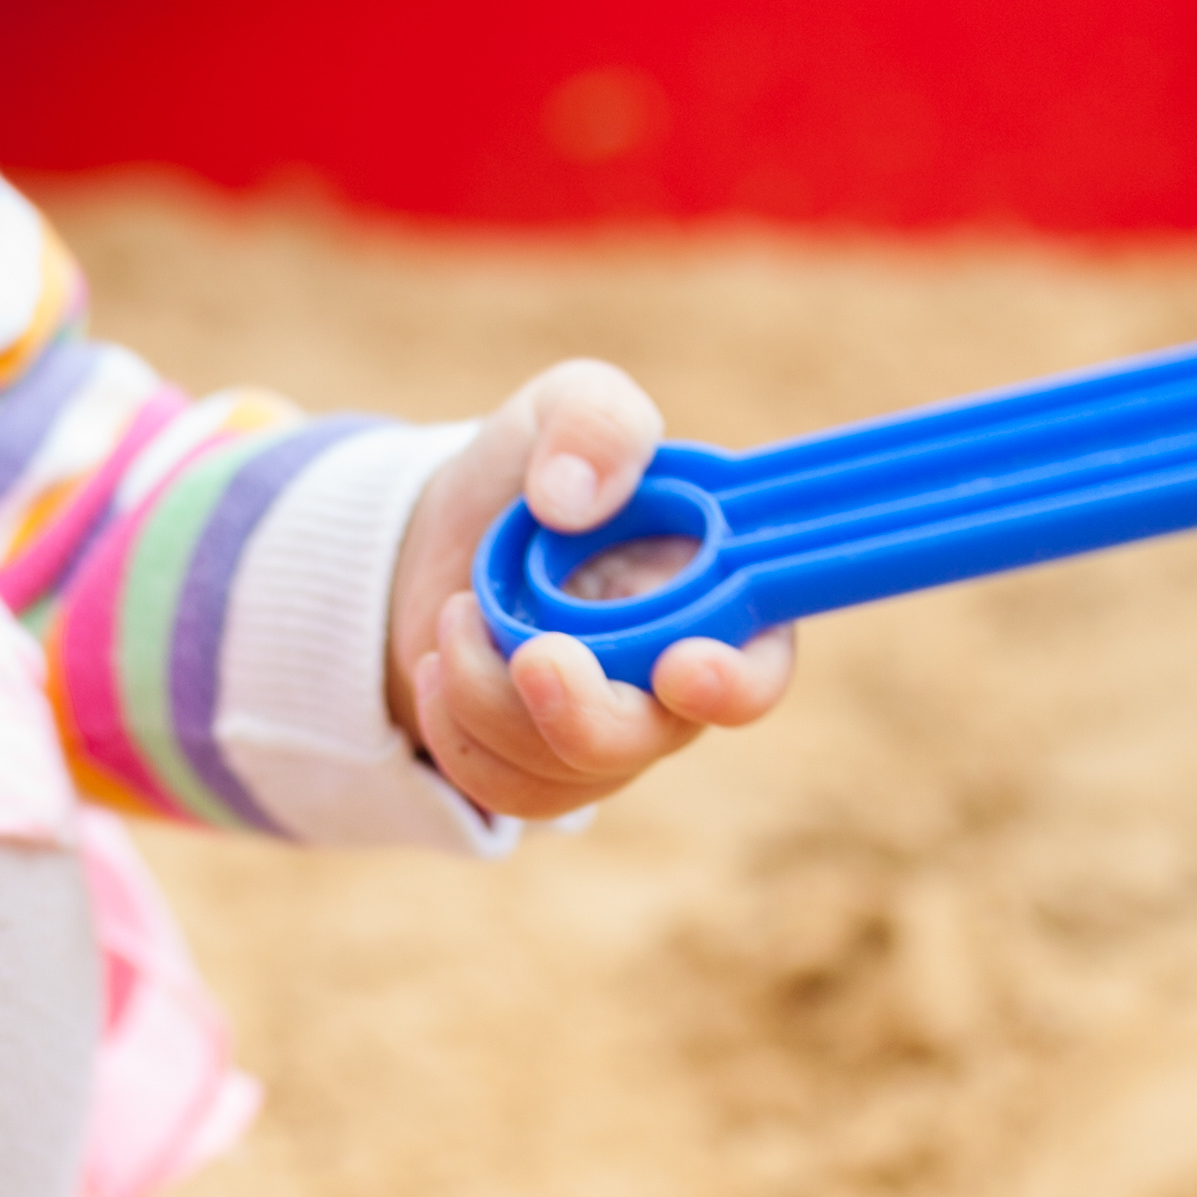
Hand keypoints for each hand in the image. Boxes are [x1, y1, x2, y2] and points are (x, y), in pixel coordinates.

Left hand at [382, 358, 795, 821]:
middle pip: (655, 738)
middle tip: (531, 655)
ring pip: (567, 767)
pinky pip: (508, 789)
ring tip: (454, 615)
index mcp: (716, 593)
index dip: (734, 683)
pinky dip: (456, 732)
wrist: (443, 535)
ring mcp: (612, 731)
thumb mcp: (565, 406)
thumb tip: (570, 500)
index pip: (759, 665)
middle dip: (586, 712)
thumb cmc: (536, 468)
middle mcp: (675, 678)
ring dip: (491, 698)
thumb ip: (595, 423)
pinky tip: (436, 667)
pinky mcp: (545, 768)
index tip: (681, 668)